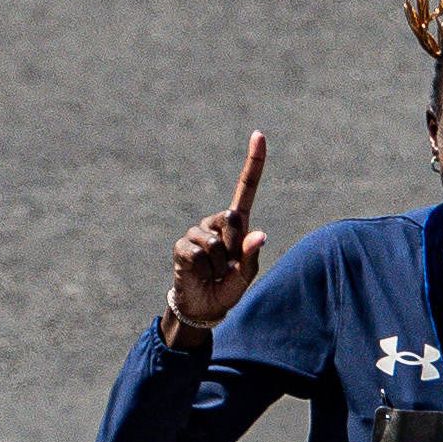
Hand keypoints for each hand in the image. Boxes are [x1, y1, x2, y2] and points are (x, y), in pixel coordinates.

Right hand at [167, 131, 269, 338]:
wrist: (204, 307)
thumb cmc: (228, 288)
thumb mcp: (245, 274)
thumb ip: (251, 255)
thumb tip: (259, 235)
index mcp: (237, 225)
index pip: (245, 189)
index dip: (253, 163)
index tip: (259, 134)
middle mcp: (216, 222)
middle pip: (233, 220)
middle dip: (235, 248)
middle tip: (228, 266)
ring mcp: (197, 232)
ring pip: (215, 242)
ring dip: (219, 265)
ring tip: (214, 273)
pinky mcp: (183, 245)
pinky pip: (199, 253)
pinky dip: (203, 269)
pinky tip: (200, 273)